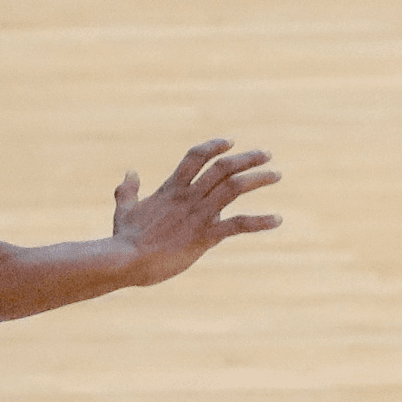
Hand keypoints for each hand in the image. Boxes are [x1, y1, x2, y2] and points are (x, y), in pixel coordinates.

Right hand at [110, 139, 281, 286]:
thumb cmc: (124, 238)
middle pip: (223, 167)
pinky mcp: (206, 236)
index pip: (196, 156)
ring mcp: (199, 214)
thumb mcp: (124, 209)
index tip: (231, 142)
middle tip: (267, 154)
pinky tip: (277, 219)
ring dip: (258, 178)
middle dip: (247, 158)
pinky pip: (239, 225)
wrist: (125, 259)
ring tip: (276, 174)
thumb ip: (128, 189)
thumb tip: (130, 172)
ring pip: (235, 187)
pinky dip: (260, 221)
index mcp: (172, 189)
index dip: (214, 146)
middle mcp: (189, 196)